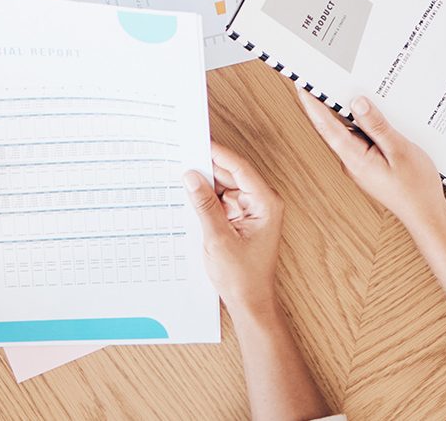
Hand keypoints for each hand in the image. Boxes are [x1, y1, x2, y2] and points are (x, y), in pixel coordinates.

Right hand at [183, 143, 286, 318]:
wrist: (249, 303)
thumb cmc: (243, 277)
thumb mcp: (218, 238)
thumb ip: (204, 205)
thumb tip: (191, 177)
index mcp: (265, 203)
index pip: (240, 168)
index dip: (218, 153)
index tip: (197, 142)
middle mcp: (261, 203)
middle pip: (231, 175)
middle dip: (207, 168)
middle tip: (181, 157)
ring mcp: (250, 211)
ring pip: (224, 187)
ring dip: (205, 185)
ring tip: (180, 178)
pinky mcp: (240, 220)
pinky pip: (221, 201)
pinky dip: (206, 200)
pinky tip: (189, 197)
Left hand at [295, 91, 445, 231]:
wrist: (426, 215)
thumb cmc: (415, 188)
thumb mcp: (400, 151)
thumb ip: (377, 126)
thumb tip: (357, 103)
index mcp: (354, 158)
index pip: (325, 126)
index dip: (311, 103)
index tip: (301, 83)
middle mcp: (351, 161)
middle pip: (332, 126)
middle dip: (326, 101)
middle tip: (323, 76)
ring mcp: (359, 163)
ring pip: (348, 130)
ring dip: (348, 111)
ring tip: (351, 87)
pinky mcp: (368, 163)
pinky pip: (360, 137)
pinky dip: (363, 122)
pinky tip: (373, 111)